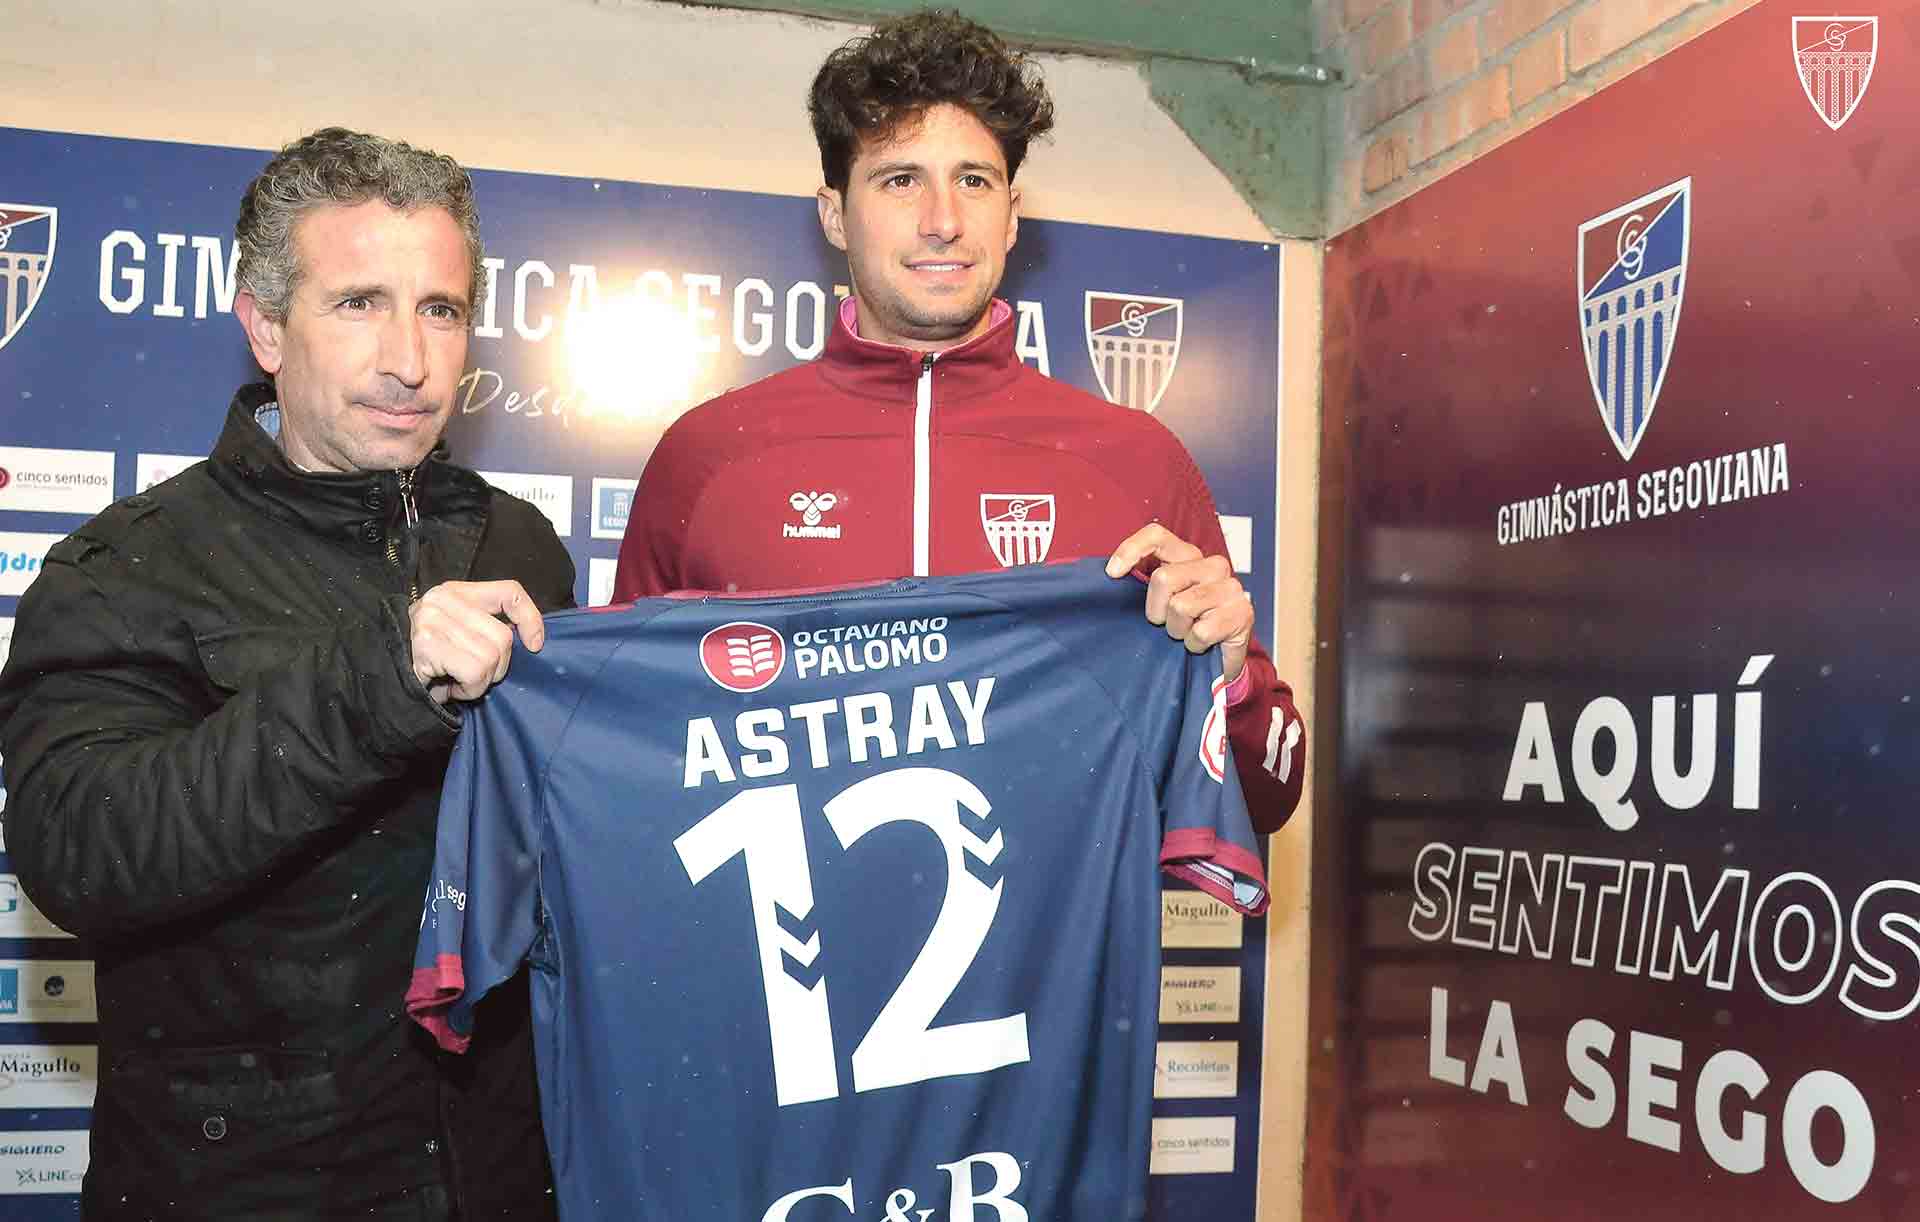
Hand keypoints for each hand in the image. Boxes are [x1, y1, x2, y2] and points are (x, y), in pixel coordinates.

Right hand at [408, 580, 546, 704]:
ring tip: (457, 680)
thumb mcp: (460, 634)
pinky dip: (470, 689)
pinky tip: (450, 688)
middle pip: (504, 636)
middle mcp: (442, 600)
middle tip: (471, 674)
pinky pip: (476, 673)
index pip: (509, 592)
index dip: (530, 618)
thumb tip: (530, 639)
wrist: (384, 680)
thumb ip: (487, 626)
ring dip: (481, 681)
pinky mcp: (428, 644)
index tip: (535, 645)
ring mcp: (432, 620)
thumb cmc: (429, 662)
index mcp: (455, 591)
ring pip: (492, 657)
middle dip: (496, 667)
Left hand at [1105, 524, 1252, 682]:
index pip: (1157, 536)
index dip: (1131, 549)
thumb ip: (1141, 583)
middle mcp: (1212, 565)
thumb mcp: (1159, 602)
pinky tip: (1202, 644)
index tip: (1113, 574)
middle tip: (1165, 623)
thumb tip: (1111, 574)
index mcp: (1188, 556)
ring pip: (1181, 607)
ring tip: (1186, 633)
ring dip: (1176, 630)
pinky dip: (1193, 645)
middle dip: (1155, 610)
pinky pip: (1200, 631)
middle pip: (1164, 578)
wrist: (1217, 662)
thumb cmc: (1183, 628)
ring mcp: (1231, 587)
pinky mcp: (1243, 612)